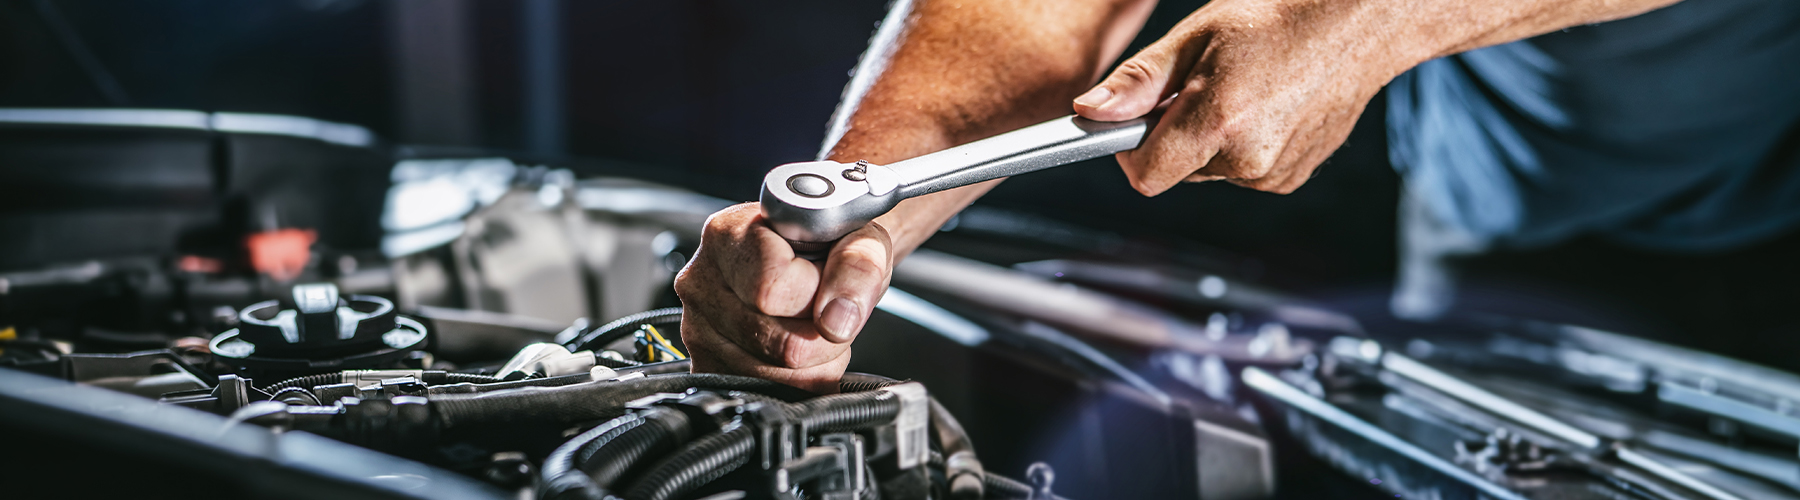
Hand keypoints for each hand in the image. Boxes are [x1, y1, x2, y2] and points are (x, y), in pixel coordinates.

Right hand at [674, 203, 894, 392]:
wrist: (818, 248)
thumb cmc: (832, 241)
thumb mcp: (860, 236)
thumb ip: (857, 268)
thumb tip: (836, 322)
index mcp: (728, 235)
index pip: (771, 289)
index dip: (817, 294)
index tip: (828, 278)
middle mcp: (702, 281)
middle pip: (775, 343)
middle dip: (823, 336)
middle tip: (829, 308)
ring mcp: (699, 327)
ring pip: (772, 377)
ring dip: (814, 364)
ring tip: (813, 324)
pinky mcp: (706, 363)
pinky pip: (761, 391)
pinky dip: (795, 380)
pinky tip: (797, 344)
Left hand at [1073, 0, 1407, 194]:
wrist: (1360, 20)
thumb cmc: (1279, 15)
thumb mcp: (1197, 36)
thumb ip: (1140, 82)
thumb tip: (1092, 111)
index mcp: (1220, 123)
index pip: (1145, 175)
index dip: (1131, 149)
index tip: (1135, 120)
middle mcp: (1250, 160)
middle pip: (1178, 170)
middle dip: (1175, 134)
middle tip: (1202, 83)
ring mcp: (1275, 173)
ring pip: (1211, 168)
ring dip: (1211, 137)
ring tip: (1243, 87)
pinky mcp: (1292, 177)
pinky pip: (1243, 170)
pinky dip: (1243, 144)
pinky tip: (1267, 104)